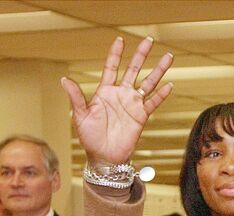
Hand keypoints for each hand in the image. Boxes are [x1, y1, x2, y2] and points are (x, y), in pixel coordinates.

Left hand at [61, 36, 172, 164]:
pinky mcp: (141, 117)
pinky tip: (169, 85)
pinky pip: (153, 103)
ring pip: (148, 83)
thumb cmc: (89, 137)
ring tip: (168, 57)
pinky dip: (161, 95)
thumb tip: (64, 80)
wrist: (104, 157)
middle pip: (133, 69)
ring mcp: (132, 104)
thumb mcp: (79, 116)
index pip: (111, 67)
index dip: (116, 54)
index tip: (120, 40)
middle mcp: (121, 94)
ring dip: (158, 70)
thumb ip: (76, 97)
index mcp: (105, 91)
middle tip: (149, 40)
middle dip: (141, 55)